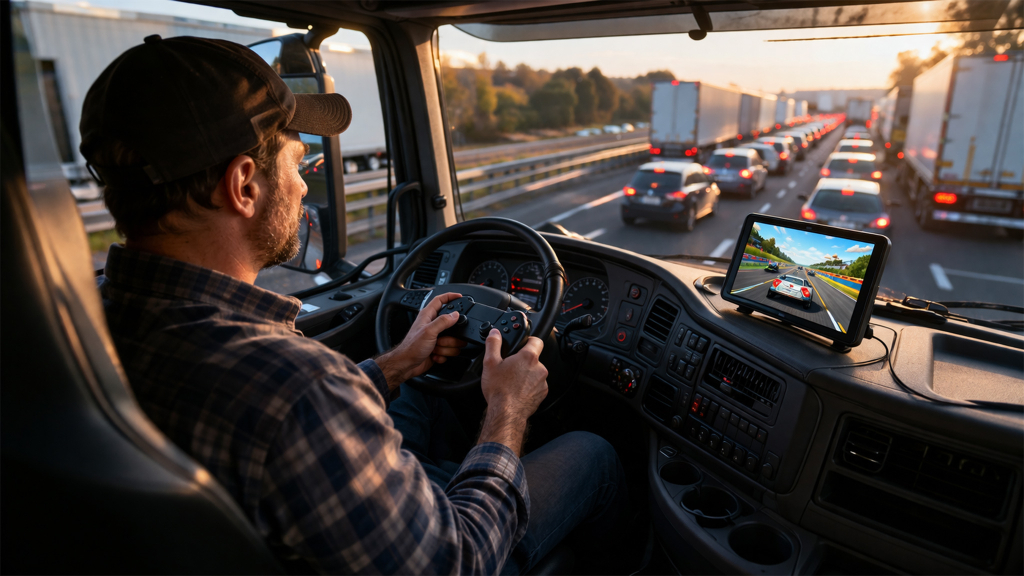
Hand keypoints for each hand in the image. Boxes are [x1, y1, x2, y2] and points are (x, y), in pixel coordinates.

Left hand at [376, 292, 467, 389]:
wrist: (406, 365)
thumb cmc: (411, 347)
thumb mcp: (428, 331)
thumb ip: (443, 321)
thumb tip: (455, 315)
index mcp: (428, 316)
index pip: (441, 300)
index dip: (450, 296)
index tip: (460, 296)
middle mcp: (433, 325)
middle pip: (453, 324)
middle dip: (451, 336)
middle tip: (441, 339)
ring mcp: (436, 338)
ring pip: (454, 340)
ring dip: (445, 347)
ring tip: (435, 348)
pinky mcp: (439, 349)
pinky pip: (450, 351)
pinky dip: (443, 355)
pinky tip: (434, 355)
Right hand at [478, 330, 547, 454]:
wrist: (506, 413)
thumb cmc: (499, 390)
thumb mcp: (490, 363)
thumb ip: (493, 344)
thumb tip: (495, 333)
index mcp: (528, 357)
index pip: (536, 340)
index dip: (529, 340)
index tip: (523, 344)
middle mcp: (539, 368)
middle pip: (534, 358)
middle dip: (524, 361)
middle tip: (511, 367)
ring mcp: (542, 382)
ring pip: (536, 372)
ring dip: (527, 375)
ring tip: (513, 381)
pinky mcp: (542, 393)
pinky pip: (537, 385)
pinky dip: (529, 386)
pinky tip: (518, 390)